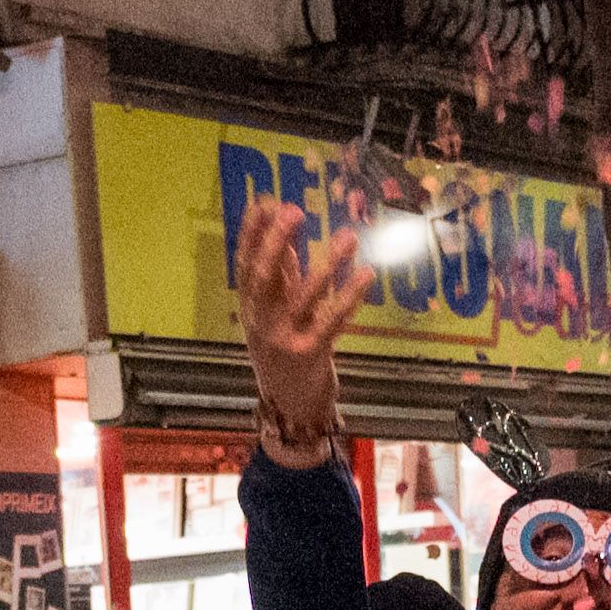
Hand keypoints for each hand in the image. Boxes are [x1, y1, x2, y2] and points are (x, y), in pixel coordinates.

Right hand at [233, 194, 368, 465]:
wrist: (291, 407)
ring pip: (304, 297)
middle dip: (277, 242)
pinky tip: (365, 274)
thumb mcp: (276, 311)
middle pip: (265, 277)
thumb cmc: (286, 350)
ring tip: (347, 235)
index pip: (245, 264)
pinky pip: (332, 320)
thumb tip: (284, 228)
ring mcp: (284, 339)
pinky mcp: (310, 354)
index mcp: (250, 308)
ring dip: (327, 264)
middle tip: (294, 211)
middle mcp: (262, 322)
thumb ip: (283, 272)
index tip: (264, 201)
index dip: (252, 233)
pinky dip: (350, 295)